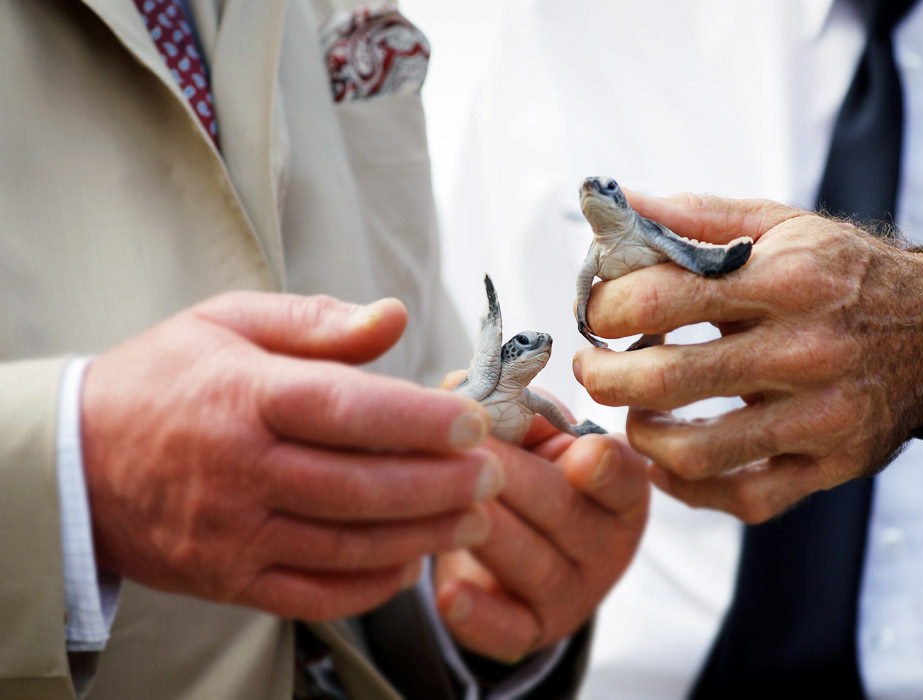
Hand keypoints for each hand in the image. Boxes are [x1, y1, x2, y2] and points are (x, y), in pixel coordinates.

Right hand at [82, 292, 504, 619]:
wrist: (78, 461)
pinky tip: (413, 563)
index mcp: (244, 396)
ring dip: (420, 536)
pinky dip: (370, 585)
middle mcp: (239, 471)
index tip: (473, 421)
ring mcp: (233, 534)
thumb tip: (394, 316)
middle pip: (357, 486)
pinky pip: (312, 595)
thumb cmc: (166, 380)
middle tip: (494, 476)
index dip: (417, 419)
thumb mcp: (229, 323)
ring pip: (345, 545)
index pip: (344, 410)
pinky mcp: (229, 580)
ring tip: (475, 519)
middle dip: (438, 485)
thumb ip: (317, 321)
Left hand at [432, 378, 649, 660]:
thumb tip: (466, 387)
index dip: (603, 466)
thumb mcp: (527, 436)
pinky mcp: (530, 632)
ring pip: (532, 564)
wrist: (502, 553)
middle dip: (509, 478)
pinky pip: (508, 631)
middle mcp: (606, 543)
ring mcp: (572, 594)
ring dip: (487, 532)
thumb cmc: (520, 475)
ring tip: (444, 505)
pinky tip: (448, 594)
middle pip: (562, 511)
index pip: (622, 475)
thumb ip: (508, 405)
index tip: (580, 455)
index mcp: (617, 486)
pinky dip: (477, 614)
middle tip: (462, 452)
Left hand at [572, 193, 922, 521]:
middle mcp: (805, 351)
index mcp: (786, 281)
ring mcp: (822, 417)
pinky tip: (668, 461)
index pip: (662, 297)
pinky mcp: (833, 464)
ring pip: (699, 451)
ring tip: (633, 412)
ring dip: (642, 435)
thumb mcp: (781, 225)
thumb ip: (695, 219)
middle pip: (667, 380)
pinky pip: (745, 496)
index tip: (598, 312)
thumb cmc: (846, 273)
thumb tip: (614, 207)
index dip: (608, 308)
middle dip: (605, 376)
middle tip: (593, 367)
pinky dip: (691, 488)